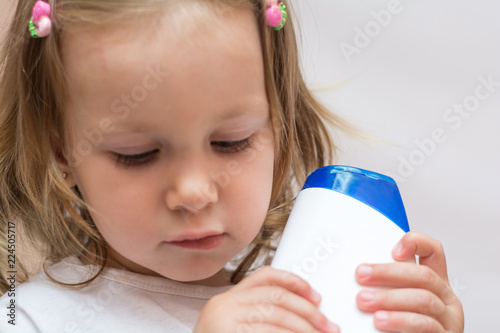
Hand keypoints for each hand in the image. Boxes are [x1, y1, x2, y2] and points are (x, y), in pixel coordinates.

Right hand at [193, 266, 339, 332]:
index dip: (295, 282)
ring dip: (304, 329)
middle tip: (327, 326)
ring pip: (277, 317)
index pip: (266, 276)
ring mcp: (224, 322)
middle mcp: (224, 305)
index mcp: (227, 299)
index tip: (316, 297)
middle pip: (277, 297)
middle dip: (308, 312)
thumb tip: (305, 311)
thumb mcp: (235, 325)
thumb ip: (261, 314)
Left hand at [355, 231, 463, 331]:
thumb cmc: (397, 328)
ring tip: (364, 302)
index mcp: (434, 283)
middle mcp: (444, 298)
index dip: (416, 243)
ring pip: (423, 300)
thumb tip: (353, 269)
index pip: (433, 251)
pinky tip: (380, 322)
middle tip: (361, 274)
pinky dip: (400, 322)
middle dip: (388, 272)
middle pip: (422, 275)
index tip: (393, 249)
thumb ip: (385, 285)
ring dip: (390, 299)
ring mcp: (447, 320)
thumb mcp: (395, 301)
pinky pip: (425, 327)